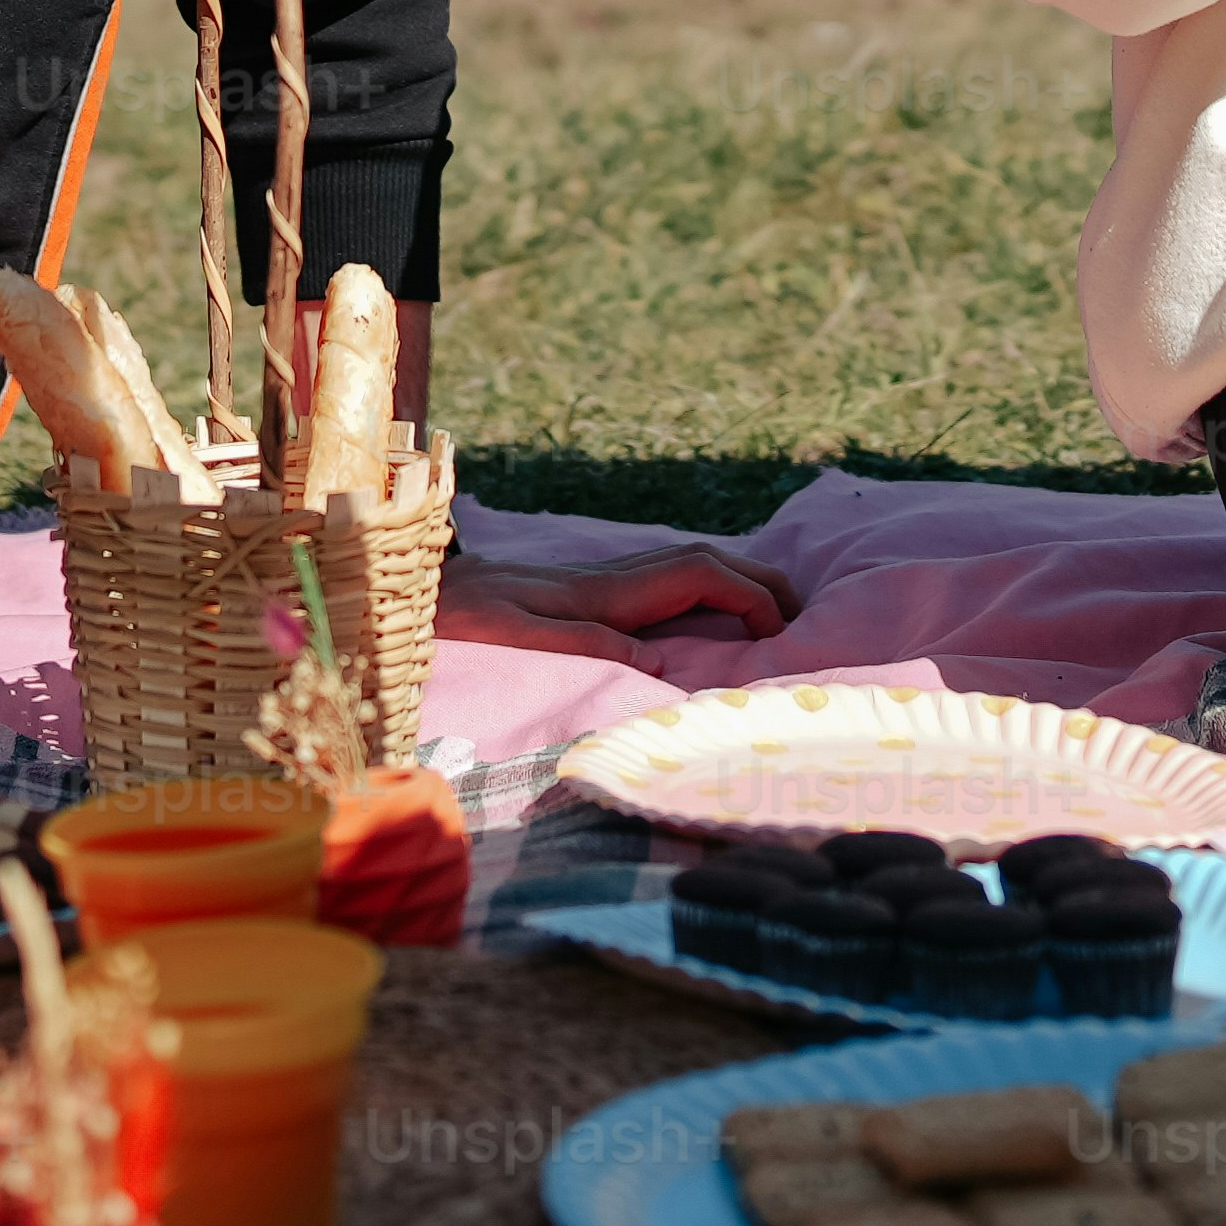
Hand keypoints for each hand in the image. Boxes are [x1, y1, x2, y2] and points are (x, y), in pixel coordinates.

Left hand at [437, 537, 798, 664]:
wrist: (421, 593)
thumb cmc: (461, 618)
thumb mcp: (512, 632)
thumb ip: (580, 643)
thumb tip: (656, 664)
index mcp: (605, 590)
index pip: (699, 576)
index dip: (748, 597)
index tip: (781, 633)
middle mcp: (612, 578)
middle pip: (705, 561)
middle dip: (760, 580)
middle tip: (804, 616)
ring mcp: (603, 581)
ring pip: (689, 565)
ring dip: (737, 580)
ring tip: (776, 611)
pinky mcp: (591, 592)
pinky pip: (666, 581)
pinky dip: (706, 587)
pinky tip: (712, 608)